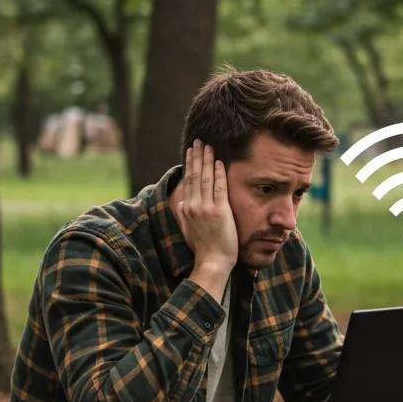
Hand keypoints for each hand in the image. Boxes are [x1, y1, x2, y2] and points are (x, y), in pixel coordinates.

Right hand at [179, 141, 237, 291]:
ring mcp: (205, 208)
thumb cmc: (203, 247)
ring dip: (206, 160)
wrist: (212, 261)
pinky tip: (219, 162)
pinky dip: (219, 174)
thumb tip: (182, 200)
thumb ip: (185, 212)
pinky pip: (219, 188)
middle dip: (196, 156)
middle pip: (195, 175)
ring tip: (208, 146)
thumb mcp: (188, 227)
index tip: (191, 151)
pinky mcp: (219, 211)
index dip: (190, 164)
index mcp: (185, 208)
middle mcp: (192, 205)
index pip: (188, 181)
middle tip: (199, 140)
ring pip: (205, 178)